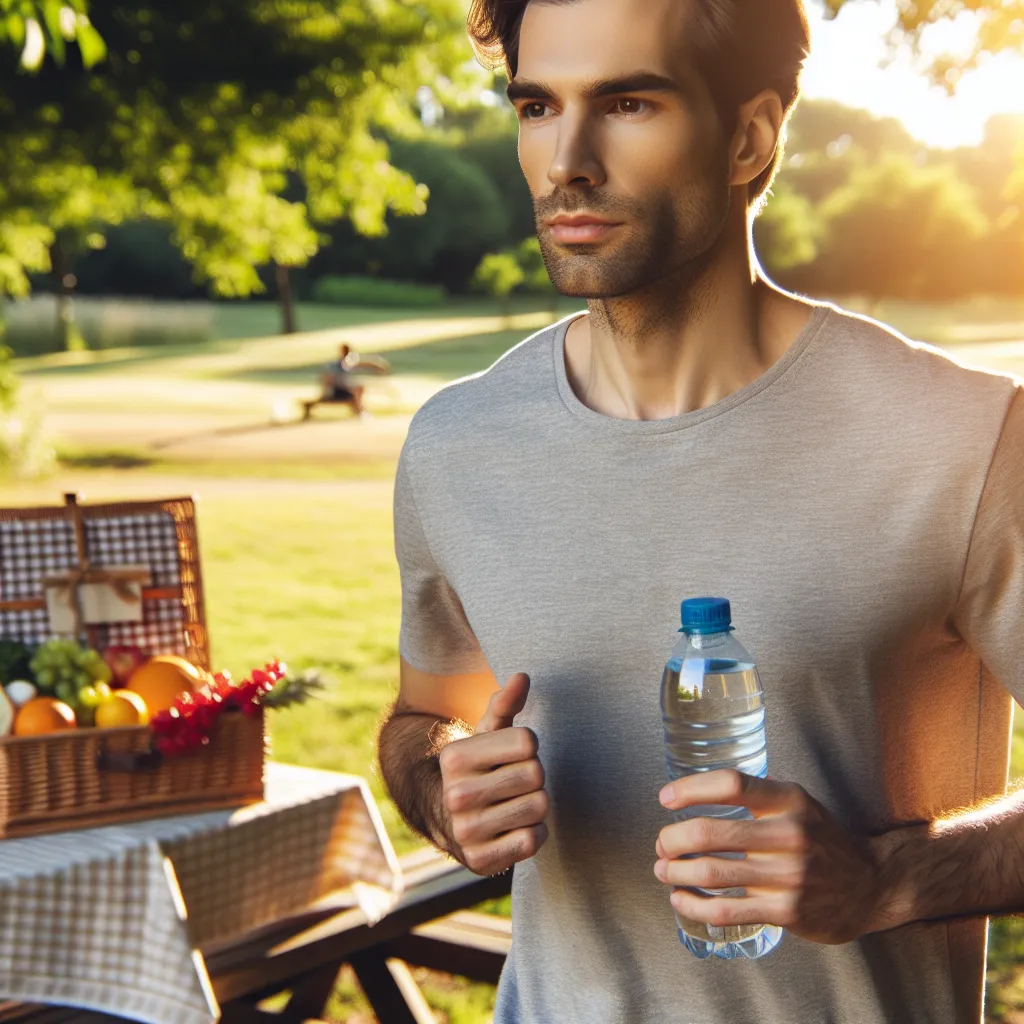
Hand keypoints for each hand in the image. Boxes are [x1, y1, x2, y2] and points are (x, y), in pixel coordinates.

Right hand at [439, 672, 549, 875]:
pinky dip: (534, 833)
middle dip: (534, 776)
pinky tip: (517, 827)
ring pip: (538, 807)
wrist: (451, 818)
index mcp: (455, 757)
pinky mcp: (479, 861)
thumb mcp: (488, 734)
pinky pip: (532, 841)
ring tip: (517, 802)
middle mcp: (455, 795)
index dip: (528, 746)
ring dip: (536, 804)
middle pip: (536, 774)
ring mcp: (466, 831)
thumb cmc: (480, 768)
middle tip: (517, 782)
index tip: (514, 754)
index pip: (527, 741)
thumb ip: (506, 705)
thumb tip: (522, 677)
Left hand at [654, 769, 895, 943]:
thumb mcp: (795, 803)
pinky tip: (680, 899)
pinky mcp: (786, 911)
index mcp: (788, 800)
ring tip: (664, 869)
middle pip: (709, 832)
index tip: (665, 799)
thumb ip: (754, 795)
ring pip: (712, 873)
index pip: (731, 784)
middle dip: (672, 839)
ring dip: (676, 872)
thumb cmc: (820, 839)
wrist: (872, 883)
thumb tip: (692, 794)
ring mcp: (788, 875)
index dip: (690, 789)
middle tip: (662, 843)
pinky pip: (726, 910)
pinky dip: (693, 905)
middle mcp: (789, 834)